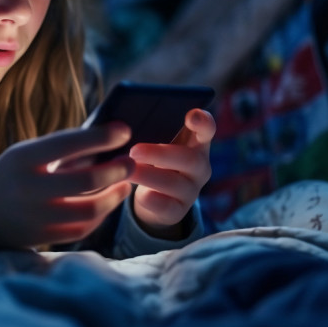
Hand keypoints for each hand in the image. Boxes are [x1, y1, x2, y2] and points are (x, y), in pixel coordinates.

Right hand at [0, 122, 134, 249]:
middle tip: (130, 162)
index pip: (68, 143)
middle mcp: (29, 188)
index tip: (124, 130)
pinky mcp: (44, 238)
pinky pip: (83, 228)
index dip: (101, 136)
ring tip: (124, 183)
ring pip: (90, 210)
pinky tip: (107, 202)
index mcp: (23, 159)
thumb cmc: (11, 176)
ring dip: (114, 195)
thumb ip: (60, 149)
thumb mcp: (25, 154)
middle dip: (116, 169)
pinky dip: (100, 215)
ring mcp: (37, 217)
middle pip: (86, 180)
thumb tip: (107, 140)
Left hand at [128, 108, 214, 239]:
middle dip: (159, 154)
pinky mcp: (178, 211)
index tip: (191, 115)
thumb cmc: (151, 159)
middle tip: (134, 151)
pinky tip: (138, 194)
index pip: (206, 129)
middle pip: (189, 159)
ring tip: (125, 171)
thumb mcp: (154, 143)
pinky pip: (167, 207)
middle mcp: (199, 166)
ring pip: (175, 183)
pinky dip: (151, 200)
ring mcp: (191, 190)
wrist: (152, 198)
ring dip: (147, 176)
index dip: (202, 122)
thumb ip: (148, 131)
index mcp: (194, 143)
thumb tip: (120, 124)